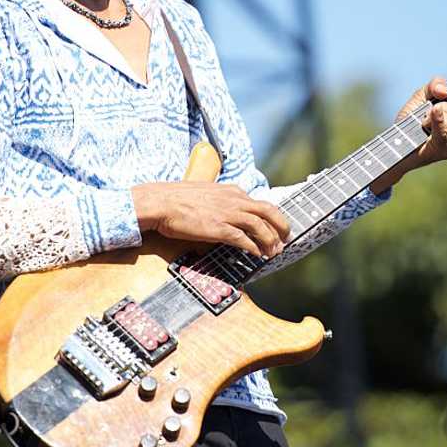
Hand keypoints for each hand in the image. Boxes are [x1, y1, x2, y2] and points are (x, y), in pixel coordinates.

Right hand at [132, 182, 289, 257]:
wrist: (161, 202)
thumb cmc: (177, 199)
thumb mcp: (205, 194)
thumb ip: (219, 201)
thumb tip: (225, 213)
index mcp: (231, 191)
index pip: (259, 203)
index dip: (271, 216)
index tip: (276, 226)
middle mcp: (234, 200)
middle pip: (268, 211)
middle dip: (281, 226)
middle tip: (286, 239)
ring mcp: (227, 214)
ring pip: (260, 226)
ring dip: (270, 240)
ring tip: (274, 252)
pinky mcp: (219, 228)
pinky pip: (243, 239)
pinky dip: (253, 248)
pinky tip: (256, 255)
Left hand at [396, 77, 446, 166]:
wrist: (394, 144)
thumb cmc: (410, 122)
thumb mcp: (422, 97)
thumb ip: (434, 85)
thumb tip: (443, 89)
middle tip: (432, 113)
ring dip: (438, 115)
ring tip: (425, 121)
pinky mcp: (442, 151)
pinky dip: (438, 118)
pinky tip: (428, 116)